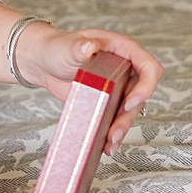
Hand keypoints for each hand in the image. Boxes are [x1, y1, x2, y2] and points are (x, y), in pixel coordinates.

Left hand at [19, 24, 160, 145]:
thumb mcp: (66, 46)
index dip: (146, 87)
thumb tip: (89, 47)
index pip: (149, 68)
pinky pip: (116, 117)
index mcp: (123, 50)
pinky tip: (105, 145)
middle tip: (114, 132)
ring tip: (109, 143)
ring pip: (129, 111)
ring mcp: (118, 86)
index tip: (129, 103)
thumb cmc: (56, 47)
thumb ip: (78, 47)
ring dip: (121, 128)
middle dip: (128, 116)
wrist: (43, 63)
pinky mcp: (108, 101)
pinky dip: (112, 131)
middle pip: (140, 96)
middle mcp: (125, 69)